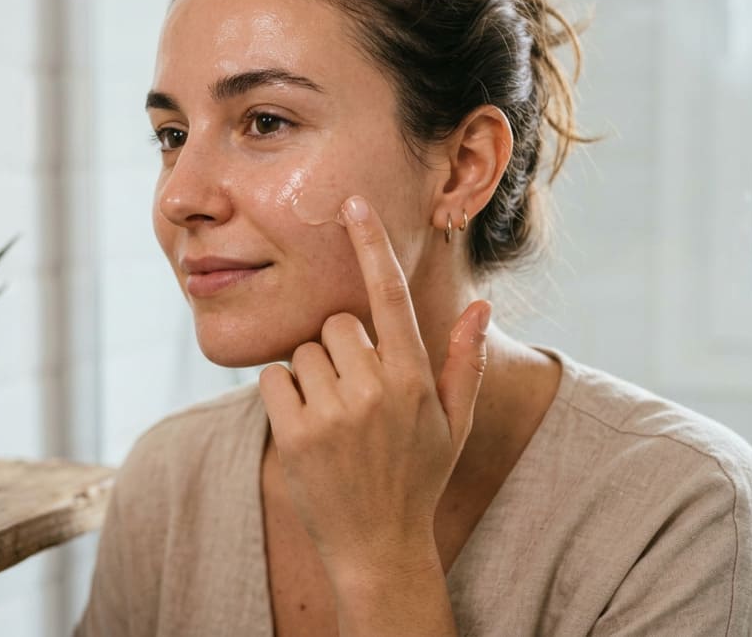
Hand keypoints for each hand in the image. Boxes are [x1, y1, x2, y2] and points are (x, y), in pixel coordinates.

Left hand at [259, 195, 491, 585]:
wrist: (378, 547)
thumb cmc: (417, 477)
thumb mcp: (454, 423)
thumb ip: (464, 361)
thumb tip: (480, 304)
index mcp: (415, 378)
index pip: (390, 295)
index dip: (370, 245)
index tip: (351, 203)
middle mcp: (376, 389)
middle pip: (337, 324)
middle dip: (339, 348)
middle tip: (352, 392)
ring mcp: (333, 413)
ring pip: (303, 351)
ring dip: (310, 374)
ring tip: (332, 419)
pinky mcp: (294, 434)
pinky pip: (271, 380)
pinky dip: (281, 396)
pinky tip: (306, 427)